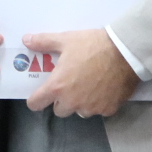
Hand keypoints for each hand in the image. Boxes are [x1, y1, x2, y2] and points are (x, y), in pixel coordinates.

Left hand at [23, 28, 137, 117]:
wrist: (125, 51)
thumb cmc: (92, 45)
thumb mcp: (66, 40)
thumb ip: (44, 42)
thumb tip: (26, 40)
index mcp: (57, 87)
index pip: (36, 104)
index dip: (35, 99)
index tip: (40, 94)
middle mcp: (72, 102)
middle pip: (59, 110)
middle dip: (62, 100)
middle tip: (71, 84)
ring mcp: (91, 108)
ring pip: (80, 111)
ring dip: (81, 103)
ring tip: (90, 85)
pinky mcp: (108, 110)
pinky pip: (99, 110)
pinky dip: (100, 102)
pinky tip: (105, 88)